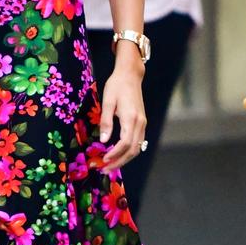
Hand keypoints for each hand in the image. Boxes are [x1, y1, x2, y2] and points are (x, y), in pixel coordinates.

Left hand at [99, 57, 145, 173]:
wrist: (130, 75)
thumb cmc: (117, 85)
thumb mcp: (107, 101)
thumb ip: (105, 121)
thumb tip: (103, 140)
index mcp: (131, 117)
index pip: (125, 143)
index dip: (115, 154)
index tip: (103, 160)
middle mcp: (140, 122)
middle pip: (132, 150)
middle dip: (119, 162)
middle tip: (104, 169)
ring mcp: (143, 123)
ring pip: (137, 148)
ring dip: (124, 159)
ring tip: (110, 165)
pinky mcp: (142, 122)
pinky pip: (138, 142)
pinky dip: (129, 151)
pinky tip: (118, 154)